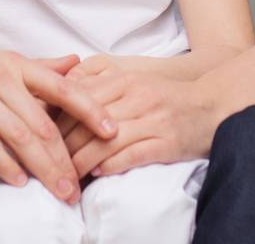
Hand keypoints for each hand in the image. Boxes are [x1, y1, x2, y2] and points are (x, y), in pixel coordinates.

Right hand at [0, 41, 114, 202]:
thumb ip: (39, 67)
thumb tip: (76, 63)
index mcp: (16, 64)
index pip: (62, 86)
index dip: (89, 109)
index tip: (112, 131)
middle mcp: (1, 77)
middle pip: (43, 122)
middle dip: (65, 158)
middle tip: (80, 186)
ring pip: (19, 135)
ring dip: (42, 167)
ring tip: (58, 191)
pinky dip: (4, 163)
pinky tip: (19, 181)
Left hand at [57, 65, 220, 178]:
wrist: (211, 104)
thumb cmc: (166, 97)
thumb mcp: (134, 82)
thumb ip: (103, 89)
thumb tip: (64, 104)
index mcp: (126, 79)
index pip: (81, 98)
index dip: (59, 118)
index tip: (43, 136)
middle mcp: (137, 96)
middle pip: (89, 121)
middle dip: (65, 145)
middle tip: (50, 162)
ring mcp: (152, 119)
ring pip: (106, 141)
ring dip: (82, 160)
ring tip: (69, 173)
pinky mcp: (166, 142)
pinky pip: (132, 155)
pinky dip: (111, 165)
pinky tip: (98, 173)